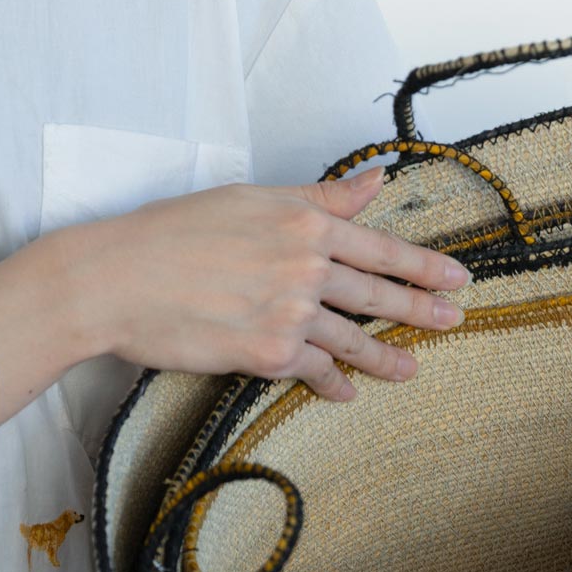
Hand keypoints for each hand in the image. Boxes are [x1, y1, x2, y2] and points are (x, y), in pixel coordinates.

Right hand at [0, 164, 471, 426]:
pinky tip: (345, 391)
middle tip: (453, 320)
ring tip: (410, 369)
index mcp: (304, 222)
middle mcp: (306, 266)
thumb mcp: (250, 199)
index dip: (423, 266)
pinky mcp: (268, 353)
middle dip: (421, 310)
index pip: (380, 247)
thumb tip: (374, 180)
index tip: (456, 278)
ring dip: (386, 358)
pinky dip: (333, 383)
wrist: (115, 278)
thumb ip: (320, 196)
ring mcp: (290, 312)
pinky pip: (315, 371)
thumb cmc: (171, 232)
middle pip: (378, 295)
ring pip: (353, 339)